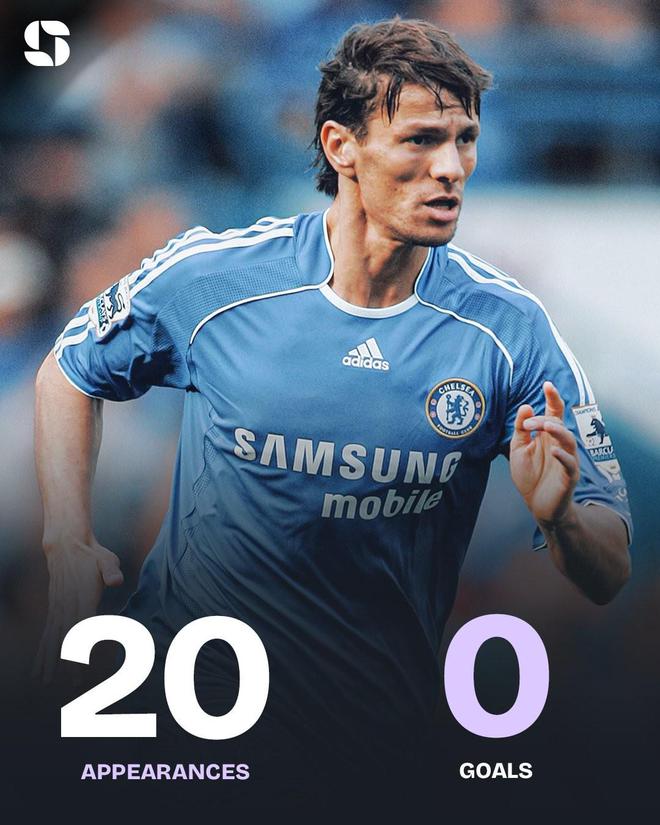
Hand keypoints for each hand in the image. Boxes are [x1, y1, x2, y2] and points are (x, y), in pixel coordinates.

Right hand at [35, 537, 123, 683]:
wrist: (68, 544)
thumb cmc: (92, 555)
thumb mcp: (107, 559)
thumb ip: (111, 571)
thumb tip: (117, 581)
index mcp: (82, 598)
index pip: (82, 627)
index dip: (83, 647)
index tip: (82, 663)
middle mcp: (67, 606)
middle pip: (66, 639)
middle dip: (67, 663)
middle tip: (69, 685)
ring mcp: (58, 608)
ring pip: (52, 639)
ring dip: (48, 661)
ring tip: (43, 682)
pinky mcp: (54, 609)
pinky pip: (47, 633)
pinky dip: (42, 650)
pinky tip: (38, 666)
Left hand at [510, 381, 578, 527]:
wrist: (537, 505)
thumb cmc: (530, 476)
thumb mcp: (518, 449)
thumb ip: (521, 429)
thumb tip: (526, 406)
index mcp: (548, 437)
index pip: (554, 413)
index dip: (553, 398)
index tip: (547, 384)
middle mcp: (560, 445)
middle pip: (558, 425)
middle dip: (544, 420)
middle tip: (527, 424)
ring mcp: (566, 460)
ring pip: (569, 441)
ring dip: (558, 431)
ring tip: (546, 426)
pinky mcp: (569, 477)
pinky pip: (570, 465)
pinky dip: (563, 456)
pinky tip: (554, 451)